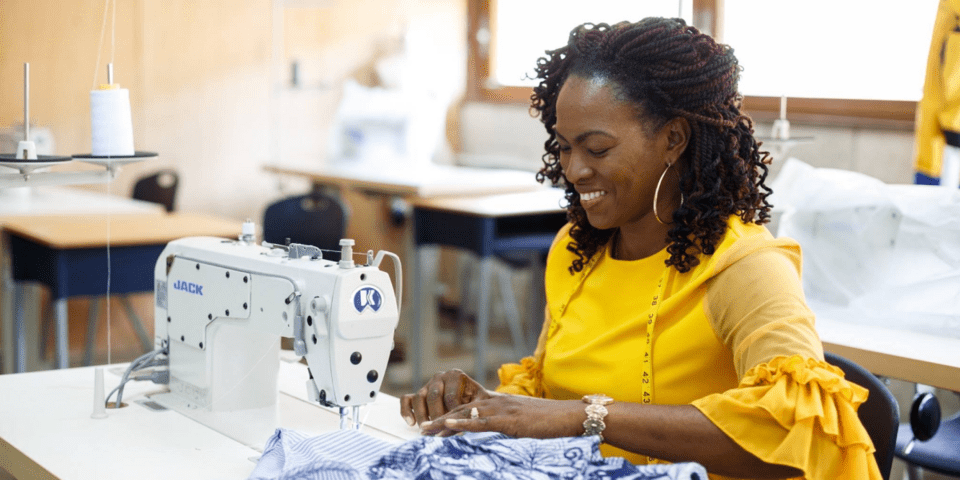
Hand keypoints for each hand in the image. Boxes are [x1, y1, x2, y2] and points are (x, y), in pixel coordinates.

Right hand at [400, 369, 492, 427]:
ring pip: (419, 397)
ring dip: (422, 415)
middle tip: (440, 430)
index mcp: (456, 375)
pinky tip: (411, 423)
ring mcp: (427, 385)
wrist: (472, 399)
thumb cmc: (477, 401)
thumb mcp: (480, 402)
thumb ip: (476, 408)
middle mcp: (440, 376)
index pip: (451, 395)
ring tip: (426, 430)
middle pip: (434, 396)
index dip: (453, 412)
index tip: (457, 425)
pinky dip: (406, 411)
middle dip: (437, 415)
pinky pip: (406, 399)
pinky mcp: (417, 394)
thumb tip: (469, 420)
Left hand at [419, 395, 583, 438]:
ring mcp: (502, 409)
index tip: (432, 422)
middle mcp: (496, 401)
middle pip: (461, 408)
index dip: (448, 414)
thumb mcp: (521, 421)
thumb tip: (491, 435)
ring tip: (428, 430)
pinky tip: (451, 427)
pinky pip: (483, 422)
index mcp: (498, 402)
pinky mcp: (509, 420)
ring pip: (467, 414)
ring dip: (445, 423)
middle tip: (421, 427)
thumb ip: (504, 424)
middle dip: (439, 418)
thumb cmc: (546, 421)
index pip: (467, 406)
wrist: (567, 416)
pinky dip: (464, 424)